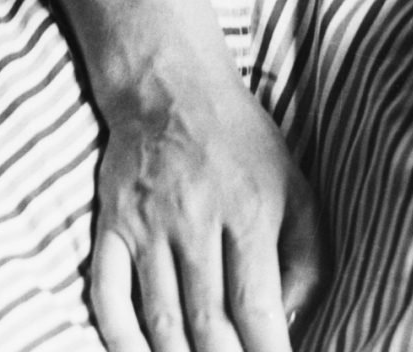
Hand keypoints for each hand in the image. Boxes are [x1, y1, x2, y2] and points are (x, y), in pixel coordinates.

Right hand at [88, 63, 324, 351]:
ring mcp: (148, 225)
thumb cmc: (241, 143)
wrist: (171, 86)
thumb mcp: (293, 185)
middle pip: (206, 323)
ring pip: (161, 320)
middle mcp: (196, 220)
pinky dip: (120, 339)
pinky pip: (107, 296)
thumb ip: (305, 254)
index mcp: (248, 210)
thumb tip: (287, 322)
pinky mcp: (113, 225)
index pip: (255, 306)